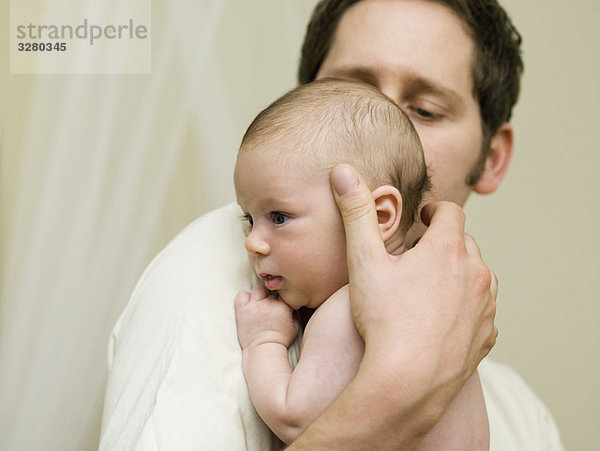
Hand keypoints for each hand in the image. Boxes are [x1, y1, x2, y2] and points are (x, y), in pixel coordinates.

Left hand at [234, 286, 298, 349]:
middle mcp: (269, 303)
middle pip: (270, 293)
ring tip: (258, 306)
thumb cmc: (280, 341)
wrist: (263, 350)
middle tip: (268, 311)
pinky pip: (241, 295)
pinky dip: (243, 298)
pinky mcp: (243, 310)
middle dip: (270, 301)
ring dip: (258, 296)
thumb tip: (293, 306)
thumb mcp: (295, 327)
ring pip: (258, 290)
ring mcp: (255, 306)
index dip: (280, 302)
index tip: (278, 309)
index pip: (283, 294)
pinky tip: (247, 306)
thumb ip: (295, 314)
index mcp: (283, 306)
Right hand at [287, 164, 497, 447]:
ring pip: (477, 276)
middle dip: (443, 243)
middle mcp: (475, 273)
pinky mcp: (486, 335)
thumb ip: (356, 212)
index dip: (435, 211)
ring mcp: (485, 306)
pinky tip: (441, 318)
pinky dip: (466, 306)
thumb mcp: (364, 261)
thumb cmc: (384, 320)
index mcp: (448, 249)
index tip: (422, 218)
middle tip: (418, 256)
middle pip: (465, 244)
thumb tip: (343, 170)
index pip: (450, 213)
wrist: (408, 382)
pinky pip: (481, 310)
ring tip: (429, 287)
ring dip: (458, 274)